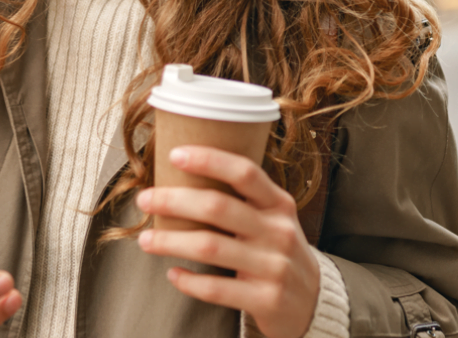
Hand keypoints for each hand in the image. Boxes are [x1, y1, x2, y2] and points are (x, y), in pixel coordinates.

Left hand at [136, 146, 320, 337]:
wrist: (312, 302)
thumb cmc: (277, 250)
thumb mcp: (272, 218)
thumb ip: (241, 198)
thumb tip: (183, 173)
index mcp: (279, 204)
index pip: (245, 172)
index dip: (209, 160)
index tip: (175, 154)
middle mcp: (279, 231)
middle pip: (218, 207)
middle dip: (174, 200)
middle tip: (145, 199)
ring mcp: (274, 267)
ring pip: (210, 247)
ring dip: (171, 241)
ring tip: (146, 240)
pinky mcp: (266, 299)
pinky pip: (217, 289)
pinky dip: (189, 281)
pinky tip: (173, 273)